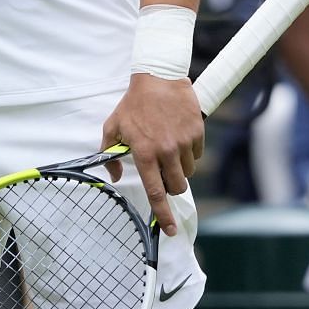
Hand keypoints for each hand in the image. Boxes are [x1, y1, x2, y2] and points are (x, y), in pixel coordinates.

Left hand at [100, 73, 204, 236]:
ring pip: (187, 172)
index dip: (163, 214)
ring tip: (168, 148)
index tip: (170, 230)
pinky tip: (178, 136)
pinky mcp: (197, 133)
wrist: (159, 78)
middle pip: (176, 186)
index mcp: (144, 153)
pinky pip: (197, 155)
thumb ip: (110, 154)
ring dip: (179, 167)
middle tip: (163, 172)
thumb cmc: (133, 104)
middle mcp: (165, 151)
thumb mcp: (113, 126)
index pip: (155, 192)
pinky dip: (189, 152)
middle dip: (171, 185)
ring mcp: (183, 142)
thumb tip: (115, 176)